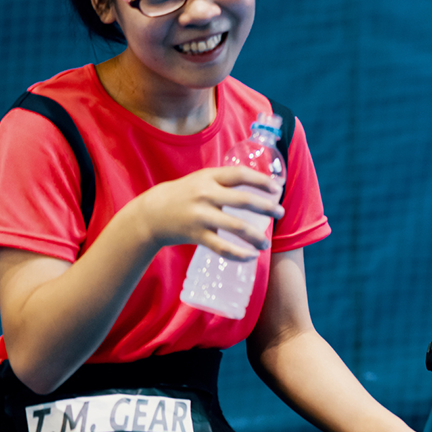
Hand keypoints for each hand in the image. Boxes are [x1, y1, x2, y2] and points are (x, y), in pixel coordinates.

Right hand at [132, 166, 284, 258]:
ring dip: (256, 236)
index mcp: (209, 177)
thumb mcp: (200, 180)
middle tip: (280, 213)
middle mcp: (206, 194)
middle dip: (267, 207)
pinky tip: (251, 257)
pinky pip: (222, 247)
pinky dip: (239, 254)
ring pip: (237, 226)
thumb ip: (223, 182)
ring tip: (266, 242)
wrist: (151, 213)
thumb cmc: (183, 196)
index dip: (261, 181)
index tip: (277, 189)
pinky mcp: (196, 234)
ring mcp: (201, 215)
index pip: (240, 174)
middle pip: (244, 200)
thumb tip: (256, 187)